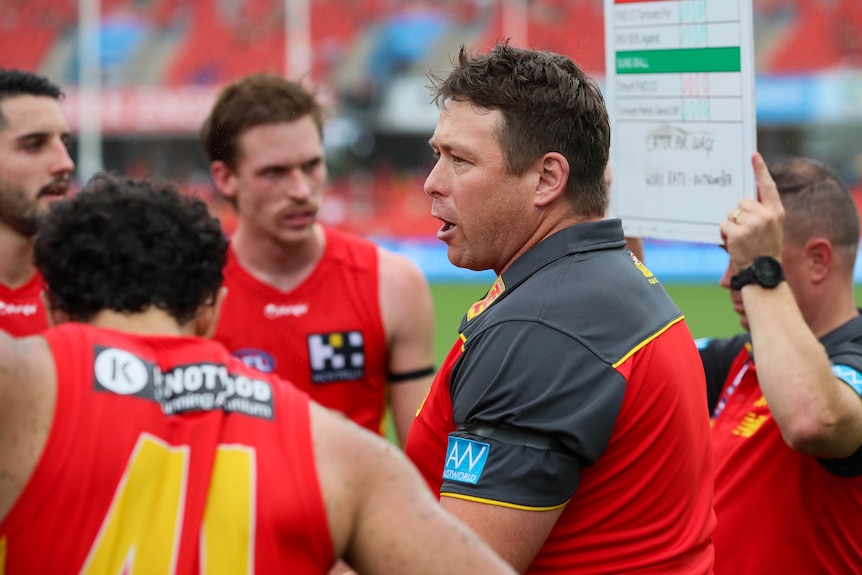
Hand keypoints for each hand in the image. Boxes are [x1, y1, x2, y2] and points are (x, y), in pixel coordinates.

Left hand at [719, 152, 784, 270]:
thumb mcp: (771, 227)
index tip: (754, 155)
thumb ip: (761, 212)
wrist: (764, 272)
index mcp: (776, 212)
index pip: (767, 186)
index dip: (760, 169)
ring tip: (742, 239)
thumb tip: (742, 201)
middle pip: (741, 202)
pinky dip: (724, 234)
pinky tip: (735, 244)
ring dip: (731, 225)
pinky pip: (723, 225)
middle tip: (748, 233)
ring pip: (731, 213)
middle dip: (739, 215)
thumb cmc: (764, 249)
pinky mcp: (739, 232)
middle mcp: (766, 215)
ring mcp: (753, 224)